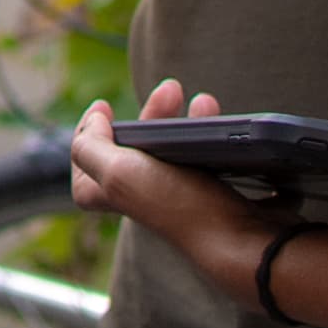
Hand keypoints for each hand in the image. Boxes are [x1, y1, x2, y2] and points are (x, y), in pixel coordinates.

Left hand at [68, 79, 275, 305]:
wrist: (241, 239)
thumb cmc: (177, 206)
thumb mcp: (118, 174)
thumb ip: (91, 149)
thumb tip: (94, 123)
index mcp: (118, 193)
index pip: (86, 169)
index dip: (87, 137)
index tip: (105, 108)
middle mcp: (148, 195)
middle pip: (137, 147)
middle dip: (151, 113)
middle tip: (171, 89)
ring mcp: (183, 195)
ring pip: (175, 147)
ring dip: (185, 118)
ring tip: (204, 101)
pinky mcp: (216, 193)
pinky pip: (207, 154)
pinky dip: (210, 133)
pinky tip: (220, 121)